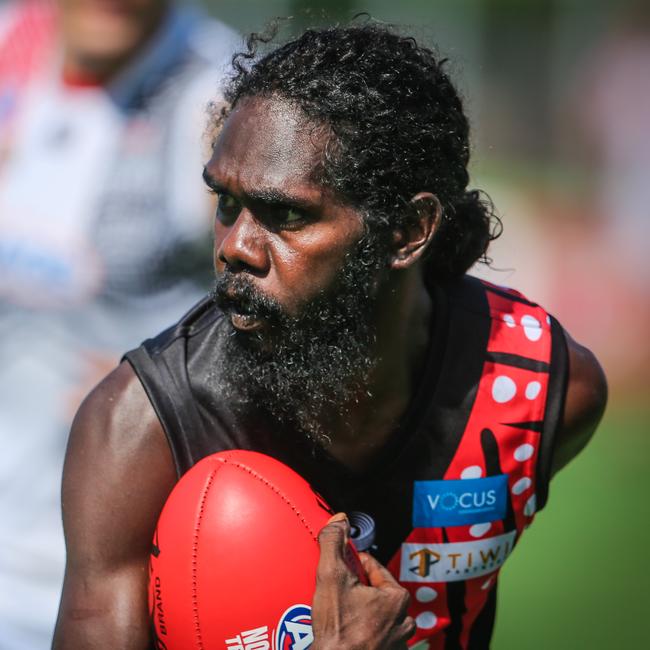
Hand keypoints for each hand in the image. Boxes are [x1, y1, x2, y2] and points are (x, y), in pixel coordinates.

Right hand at [312, 513, 414, 649]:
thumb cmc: (339, 631)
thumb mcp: (331, 577)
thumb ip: (334, 544)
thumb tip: (339, 520)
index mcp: (397, 598)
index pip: (374, 567)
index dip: (354, 564)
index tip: (341, 567)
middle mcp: (404, 622)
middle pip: (377, 592)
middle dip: (358, 589)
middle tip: (338, 591)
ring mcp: (397, 644)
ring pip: (378, 616)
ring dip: (361, 612)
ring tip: (340, 614)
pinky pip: (376, 637)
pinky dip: (363, 632)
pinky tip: (346, 632)